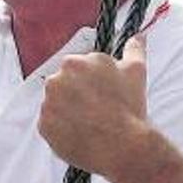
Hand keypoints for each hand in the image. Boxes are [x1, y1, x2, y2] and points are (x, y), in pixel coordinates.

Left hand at [39, 35, 151, 181]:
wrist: (121, 146)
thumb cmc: (129, 107)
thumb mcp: (136, 72)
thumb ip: (134, 49)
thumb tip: (138, 36)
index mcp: (74, 62)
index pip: (80, 68)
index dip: (94, 81)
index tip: (104, 92)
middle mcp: (55, 80)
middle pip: (65, 84)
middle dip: (79, 93)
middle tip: (99, 108)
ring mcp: (47, 104)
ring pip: (57, 104)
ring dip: (69, 110)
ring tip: (91, 122)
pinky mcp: (44, 127)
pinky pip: (52, 125)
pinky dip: (63, 128)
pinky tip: (82, 133)